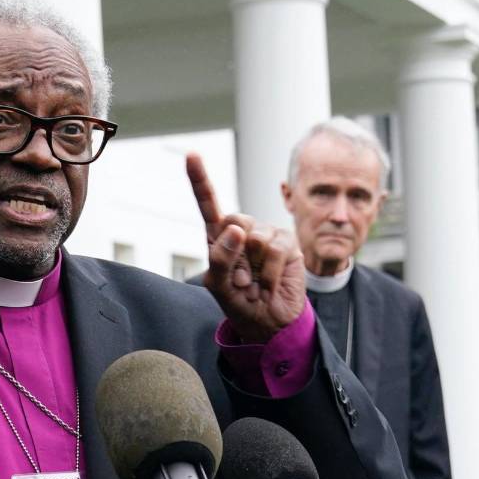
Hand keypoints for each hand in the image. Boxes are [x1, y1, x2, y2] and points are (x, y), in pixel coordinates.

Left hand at [186, 152, 305, 341]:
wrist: (269, 322)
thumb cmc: (240, 302)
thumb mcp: (219, 286)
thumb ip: (220, 258)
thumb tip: (236, 229)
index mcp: (219, 238)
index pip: (209, 205)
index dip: (200, 180)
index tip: (191, 155)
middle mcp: (243, 231)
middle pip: (233, 218)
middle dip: (234, 250)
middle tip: (240, 278)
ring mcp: (266, 234)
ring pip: (255, 235)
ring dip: (254, 267)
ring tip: (256, 282)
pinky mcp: (287, 242)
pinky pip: (275, 248)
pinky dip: (270, 273)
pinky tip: (269, 284)